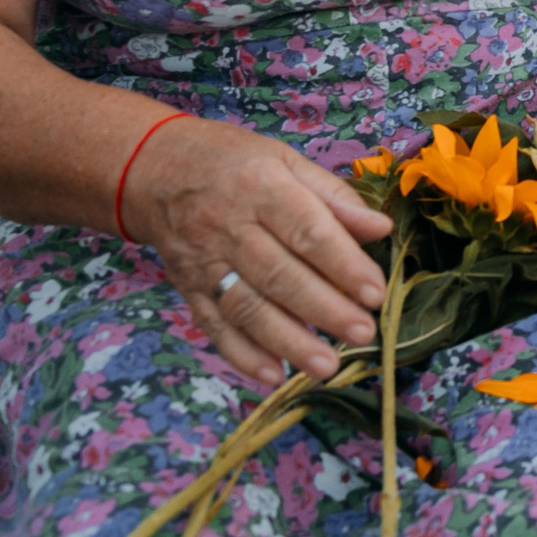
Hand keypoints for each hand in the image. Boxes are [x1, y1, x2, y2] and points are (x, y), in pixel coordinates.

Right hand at [123, 116, 392, 385]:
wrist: (155, 168)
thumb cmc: (235, 162)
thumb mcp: (287, 162)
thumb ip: (334, 197)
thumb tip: (381, 229)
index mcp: (262, 187)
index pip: (308, 231)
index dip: (343, 264)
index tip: (375, 292)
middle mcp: (229, 227)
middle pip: (280, 275)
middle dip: (325, 309)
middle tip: (363, 334)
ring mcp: (203, 261)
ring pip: (247, 307)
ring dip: (288, 341)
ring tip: (326, 366)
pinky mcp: (187, 287)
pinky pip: (214, 325)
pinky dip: (242, 354)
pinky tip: (273, 374)